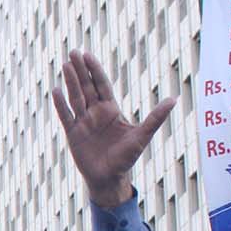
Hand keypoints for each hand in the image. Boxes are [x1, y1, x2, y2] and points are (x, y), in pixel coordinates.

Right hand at [50, 50, 175, 207]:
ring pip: (75, 97)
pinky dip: (61, 104)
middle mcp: (95, 113)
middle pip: (87, 86)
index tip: (87, 55)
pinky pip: (66, 116)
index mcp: (111, 110)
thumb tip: (174, 99)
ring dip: (70, 81)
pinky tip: (56, 90)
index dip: (95, 70)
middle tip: (73, 52)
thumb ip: (156, 117)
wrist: (110, 179)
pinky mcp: (73, 134)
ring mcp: (83, 123)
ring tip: (65, 64)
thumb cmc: (127, 158)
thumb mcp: (142, 136)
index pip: (102, 84)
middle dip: (80, 70)